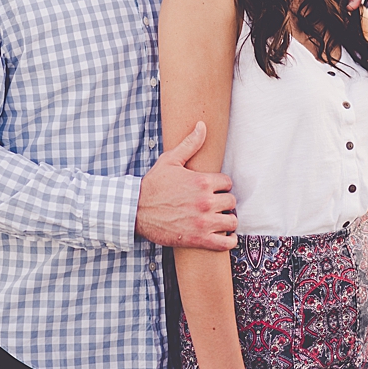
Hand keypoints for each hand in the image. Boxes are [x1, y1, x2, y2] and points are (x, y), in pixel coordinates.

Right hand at [136, 125, 238, 248]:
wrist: (135, 211)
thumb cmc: (152, 186)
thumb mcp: (169, 161)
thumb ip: (190, 144)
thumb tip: (202, 125)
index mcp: (201, 181)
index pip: (227, 183)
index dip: (221, 186)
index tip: (213, 190)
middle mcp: (205, 201)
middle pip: (231, 201)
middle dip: (224, 203)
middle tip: (214, 205)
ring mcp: (203, 222)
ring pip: (232, 221)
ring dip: (227, 221)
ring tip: (219, 220)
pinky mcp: (198, 239)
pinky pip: (225, 242)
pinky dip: (228, 240)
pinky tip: (224, 236)